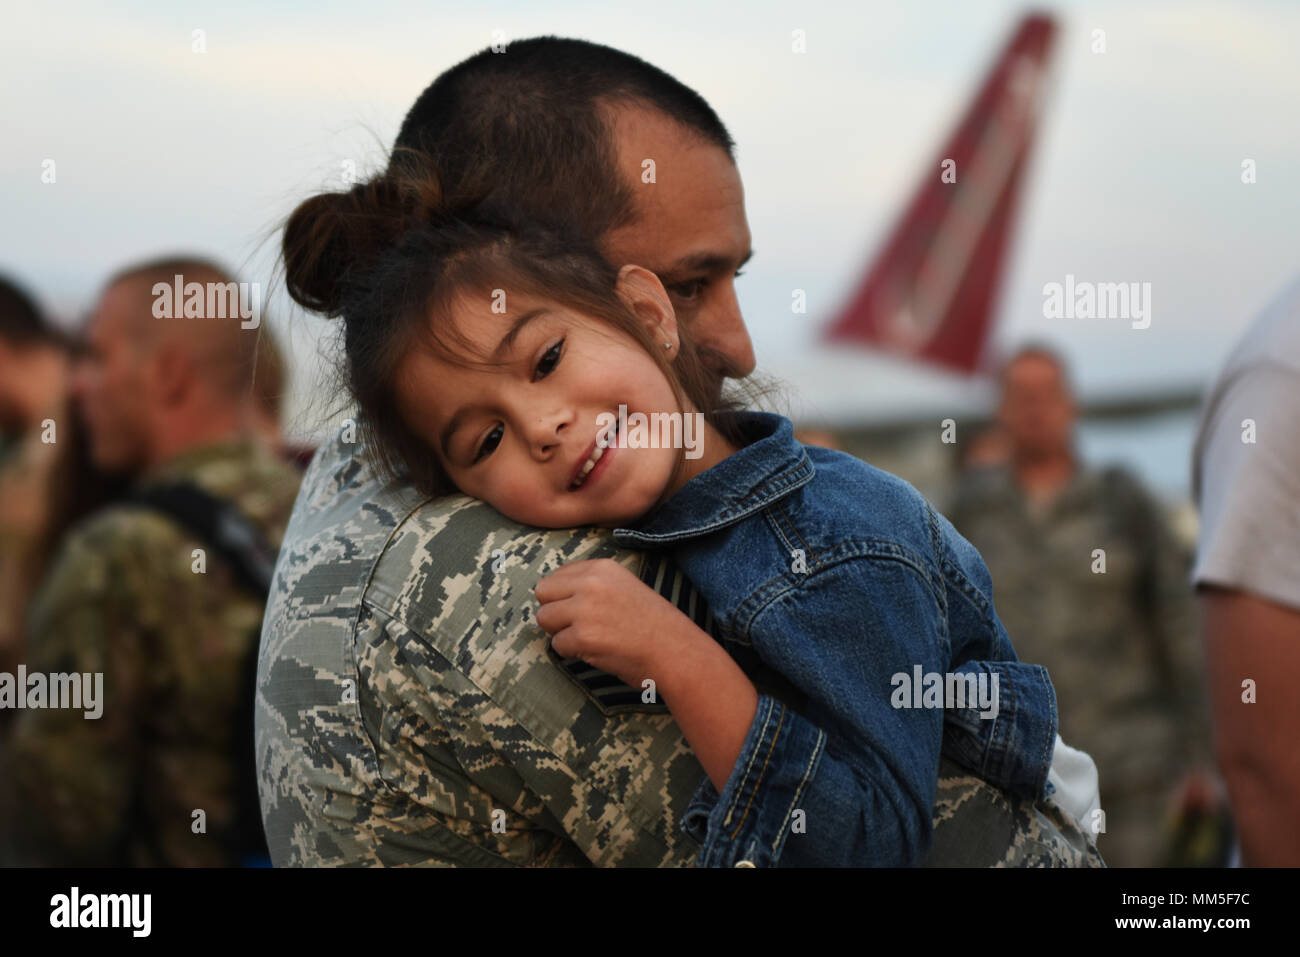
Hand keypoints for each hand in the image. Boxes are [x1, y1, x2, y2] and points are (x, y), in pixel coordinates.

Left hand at [534, 558, 700, 689]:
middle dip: (554, 611)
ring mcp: (585, 609)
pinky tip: (595, 650)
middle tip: (576, 625)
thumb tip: (553, 593)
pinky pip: (557, 644)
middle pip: (542, 592)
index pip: (557, 575)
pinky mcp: (583, 637)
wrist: (675, 650)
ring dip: (560, 632)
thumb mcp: (624, 586)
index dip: (563, 596)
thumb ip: (591, 583)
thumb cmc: (651, 623)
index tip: (582, 609)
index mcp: (602, 567)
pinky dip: (571, 652)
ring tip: (587, 638)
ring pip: (544, 618)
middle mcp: (591, 583)